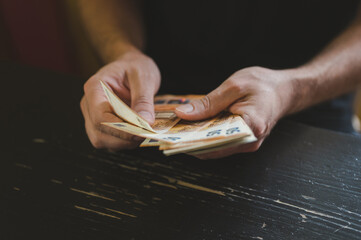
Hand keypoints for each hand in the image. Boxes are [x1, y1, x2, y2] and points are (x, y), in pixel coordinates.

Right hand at [80, 50, 160, 150]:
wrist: (132, 66)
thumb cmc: (135, 67)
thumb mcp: (143, 77)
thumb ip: (143, 100)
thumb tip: (145, 122)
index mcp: (94, 88)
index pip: (100, 116)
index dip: (120, 128)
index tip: (142, 131)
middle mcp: (89, 104)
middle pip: (99, 132)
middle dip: (124, 138)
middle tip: (147, 133)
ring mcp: (93, 117)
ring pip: (102, 140)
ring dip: (124, 142)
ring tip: (144, 133)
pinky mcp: (102, 126)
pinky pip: (110, 141)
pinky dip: (124, 142)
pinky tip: (139, 133)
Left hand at [175, 66, 294, 158]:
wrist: (285, 90)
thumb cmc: (263, 84)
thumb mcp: (234, 86)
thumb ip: (208, 103)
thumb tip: (183, 114)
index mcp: (251, 127)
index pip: (214, 141)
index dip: (190, 141)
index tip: (171, 138)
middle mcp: (249, 141)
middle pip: (212, 148)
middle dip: (189, 142)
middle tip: (168, 133)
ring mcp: (246, 144)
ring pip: (214, 148)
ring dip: (195, 140)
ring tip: (176, 131)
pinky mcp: (242, 141)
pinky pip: (220, 143)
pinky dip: (205, 137)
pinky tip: (192, 128)